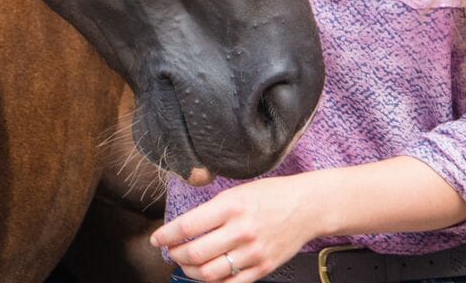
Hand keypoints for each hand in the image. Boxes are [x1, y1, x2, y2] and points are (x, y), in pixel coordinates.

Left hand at [149, 175, 320, 281]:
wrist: (308, 206)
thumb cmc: (271, 194)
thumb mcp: (237, 192)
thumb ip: (212, 210)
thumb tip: (185, 228)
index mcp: (231, 206)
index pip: (188, 225)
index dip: (167, 235)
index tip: (157, 239)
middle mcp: (240, 230)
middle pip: (195, 253)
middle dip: (175, 255)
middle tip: (170, 251)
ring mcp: (252, 252)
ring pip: (210, 273)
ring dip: (190, 272)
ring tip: (186, 264)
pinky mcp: (263, 267)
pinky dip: (213, 282)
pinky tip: (207, 275)